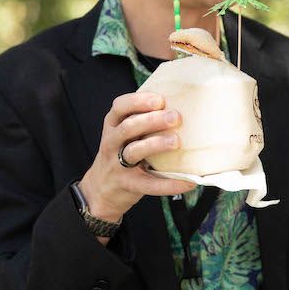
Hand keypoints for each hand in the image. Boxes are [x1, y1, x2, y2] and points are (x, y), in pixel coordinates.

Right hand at [79, 92, 194, 231]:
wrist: (100, 189)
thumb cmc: (121, 153)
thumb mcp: (123, 134)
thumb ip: (141, 121)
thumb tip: (179, 108)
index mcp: (113, 125)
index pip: (120, 107)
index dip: (138, 101)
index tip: (160, 100)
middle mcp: (112, 142)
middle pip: (128, 127)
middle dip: (152, 120)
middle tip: (175, 117)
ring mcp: (117, 164)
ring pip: (134, 151)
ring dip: (156, 144)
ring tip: (176, 141)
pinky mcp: (127, 184)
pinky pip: (148, 184)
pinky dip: (169, 185)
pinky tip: (188, 183)